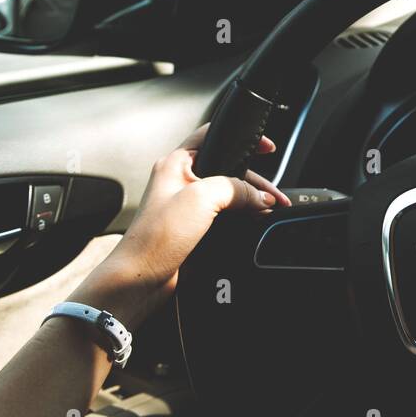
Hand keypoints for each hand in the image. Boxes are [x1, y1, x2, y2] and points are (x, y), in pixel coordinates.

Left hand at [71, 124, 290, 325]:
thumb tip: (261, 197)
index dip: (242, 139)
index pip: (214, 137)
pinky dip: (244, 217)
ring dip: (251, 200)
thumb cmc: (157, 237)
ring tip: (272, 210)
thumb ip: (236, 189)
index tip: (267, 148)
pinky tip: (257, 222)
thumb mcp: (201, 198)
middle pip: (229, 169)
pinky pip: (226, 215)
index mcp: (176, 163)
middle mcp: (181, 180)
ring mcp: (188, 205)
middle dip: (254, 181)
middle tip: (274, 195)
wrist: (141, 279)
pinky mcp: (195, 227)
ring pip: (229, 194)